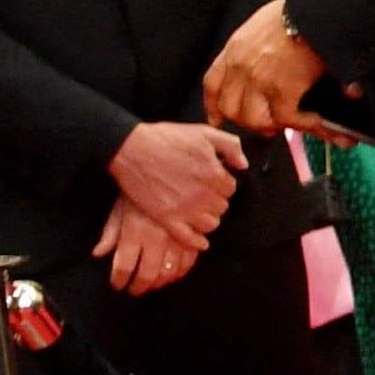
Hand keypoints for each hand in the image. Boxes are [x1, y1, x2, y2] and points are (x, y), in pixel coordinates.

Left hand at [91, 196, 207, 296]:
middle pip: (148, 274)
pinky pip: (189, 261)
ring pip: (170, 272)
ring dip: (160, 283)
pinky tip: (172, 274)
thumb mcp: (119, 208)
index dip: (120, 280)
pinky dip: (181, 272)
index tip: (118, 285)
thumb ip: (110, 233)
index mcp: (134, 232)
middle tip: (135, 290)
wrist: (164, 168)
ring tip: (152, 284)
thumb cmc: (138, 189)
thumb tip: (98, 254)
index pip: (124, 267)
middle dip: (140, 287)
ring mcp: (177, 237)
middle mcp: (156, 238)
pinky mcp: (193, 233)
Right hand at [110, 117, 246, 236]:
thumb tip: (243, 164)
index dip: (222, 183)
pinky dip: (197, 241)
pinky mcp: (166, 218)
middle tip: (204, 193)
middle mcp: (202, 195)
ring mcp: (184, 209)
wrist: (131, 148)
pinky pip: (189, 238)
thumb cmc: (166, 138)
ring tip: (199, 210)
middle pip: (222, 207)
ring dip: (208, 218)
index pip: (231, 188)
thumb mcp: (203, 132)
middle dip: (215, 200)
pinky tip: (201, 241)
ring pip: (210, 224)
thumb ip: (230, 145)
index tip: (212, 180)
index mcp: (214, 174)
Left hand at [202, 0, 326, 133]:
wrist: (317, 10)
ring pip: (254, 119)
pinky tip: (313, 120)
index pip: (213, 84)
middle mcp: (241, 66)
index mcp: (235, 48)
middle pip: (230, 107)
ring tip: (291, 123)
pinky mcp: (283, 89)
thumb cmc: (300, 11)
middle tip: (267, 125)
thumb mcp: (264, 23)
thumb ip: (259, 45)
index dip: (214, 106)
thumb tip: (273, 62)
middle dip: (248, 122)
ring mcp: (259, 79)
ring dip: (272, 125)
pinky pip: (286, 119)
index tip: (218, 118)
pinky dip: (301, 123)